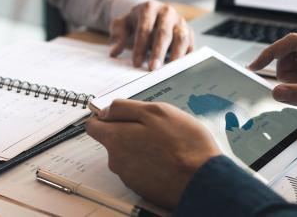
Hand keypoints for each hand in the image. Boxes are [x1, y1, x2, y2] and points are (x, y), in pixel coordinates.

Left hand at [86, 99, 220, 208]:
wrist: (202, 181)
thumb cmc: (184, 146)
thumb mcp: (156, 111)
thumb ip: (124, 108)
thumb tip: (105, 111)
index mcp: (115, 139)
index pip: (93, 126)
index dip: (105, 117)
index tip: (118, 114)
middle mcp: (116, 160)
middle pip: (112, 140)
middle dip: (127, 131)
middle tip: (153, 128)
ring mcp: (128, 176)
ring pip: (127, 154)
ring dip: (141, 147)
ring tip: (165, 144)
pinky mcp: (141, 187)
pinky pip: (139, 168)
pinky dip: (149, 162)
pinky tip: (167, 158)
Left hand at [110, 0, 194, 70]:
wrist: (151, 14)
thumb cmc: (135, 22)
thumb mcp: (121, 25)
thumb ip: (117, 37)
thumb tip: (114, 53)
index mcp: (149, 7)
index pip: (145, 28)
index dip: (140, 46)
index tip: (136, 63)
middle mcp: (167, 12)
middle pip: (164, 33)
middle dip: (158, 52)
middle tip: (153, 69)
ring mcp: (180, 21)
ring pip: (181, 37)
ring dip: (175, 55)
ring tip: (169, 70)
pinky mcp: (189, 31)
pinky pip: (191, 44)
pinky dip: (186, 56)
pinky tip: (179, 68)